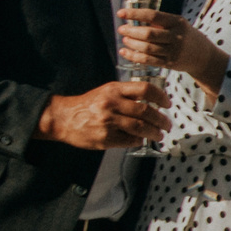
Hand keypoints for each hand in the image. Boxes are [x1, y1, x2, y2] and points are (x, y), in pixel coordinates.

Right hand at [36, 80, 168, 149]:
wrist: (63, 118)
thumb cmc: (88, 105)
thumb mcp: (106, 91)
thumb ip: (127, 95)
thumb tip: (152, 102)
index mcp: (114, 90)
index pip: (145, 89)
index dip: (160, 96)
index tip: (167, 103)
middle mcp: (112, 104)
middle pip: (146, 111)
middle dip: (161, 119)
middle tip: (167, 124)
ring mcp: (108, 122)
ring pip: (140, 128)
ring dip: (154, 133)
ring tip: (159, 135)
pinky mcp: (105, 138)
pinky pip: (129, 140)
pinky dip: (138, 141)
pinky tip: (141, 140)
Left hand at [117, 5, 227, 94]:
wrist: (204, 56)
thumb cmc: (186, 36)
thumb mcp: (178, 24)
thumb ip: (160, 23)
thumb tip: (133, 20)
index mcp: (177, 22)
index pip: (153, 16)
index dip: (135, 14)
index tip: (120, 13)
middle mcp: (177, 36)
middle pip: (149, 34)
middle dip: (131, 31)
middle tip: (121, 29)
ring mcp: (174, 51)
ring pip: (147, 48)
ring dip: (132, 44)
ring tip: (125, 40)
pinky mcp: (170, 63)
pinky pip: (148, 60)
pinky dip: (134, 56)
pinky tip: (125, 52)